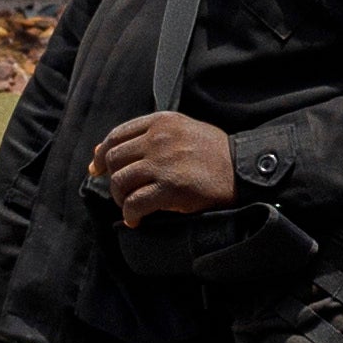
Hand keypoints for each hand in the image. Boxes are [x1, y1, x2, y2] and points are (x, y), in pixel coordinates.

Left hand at [84, 112, 236, 220]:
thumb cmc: (215, 153)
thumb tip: (104, 149)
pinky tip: (136, 220)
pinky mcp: (171, 189)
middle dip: (112, 180)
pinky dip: (130, 214)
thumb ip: (150, 135)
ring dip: (121, 199)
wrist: (244, 169)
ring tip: (132, 207)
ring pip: (120, 182)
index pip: (116, 135)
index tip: (98, 169)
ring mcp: (164, 163)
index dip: (102, 154)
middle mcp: (159, 139)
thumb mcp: (184, 129)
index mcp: (161, 122)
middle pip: (114, 159)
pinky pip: (134, 203)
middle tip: (122, 194)